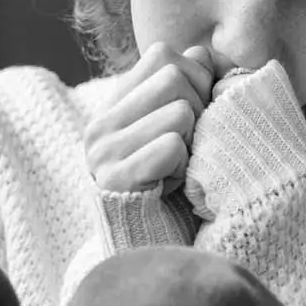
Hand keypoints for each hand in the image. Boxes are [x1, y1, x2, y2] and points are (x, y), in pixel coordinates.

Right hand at [84, 42, 213, 193]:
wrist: (149, 251)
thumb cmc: (172, 188)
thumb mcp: (174, 131)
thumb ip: (185, 90)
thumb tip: (204, 54)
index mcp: (113, 106)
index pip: (162, 53)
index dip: (194, 78)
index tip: (193, 116)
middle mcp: (101, 124)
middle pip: (174, 77)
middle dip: (198, 110)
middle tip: (188, 147)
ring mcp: (103, 152)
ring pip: (180, 111)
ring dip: (192, 144)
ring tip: (178, 168)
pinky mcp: (115, 180)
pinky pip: (171, 147)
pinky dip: (183, 168)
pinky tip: (171, 186)